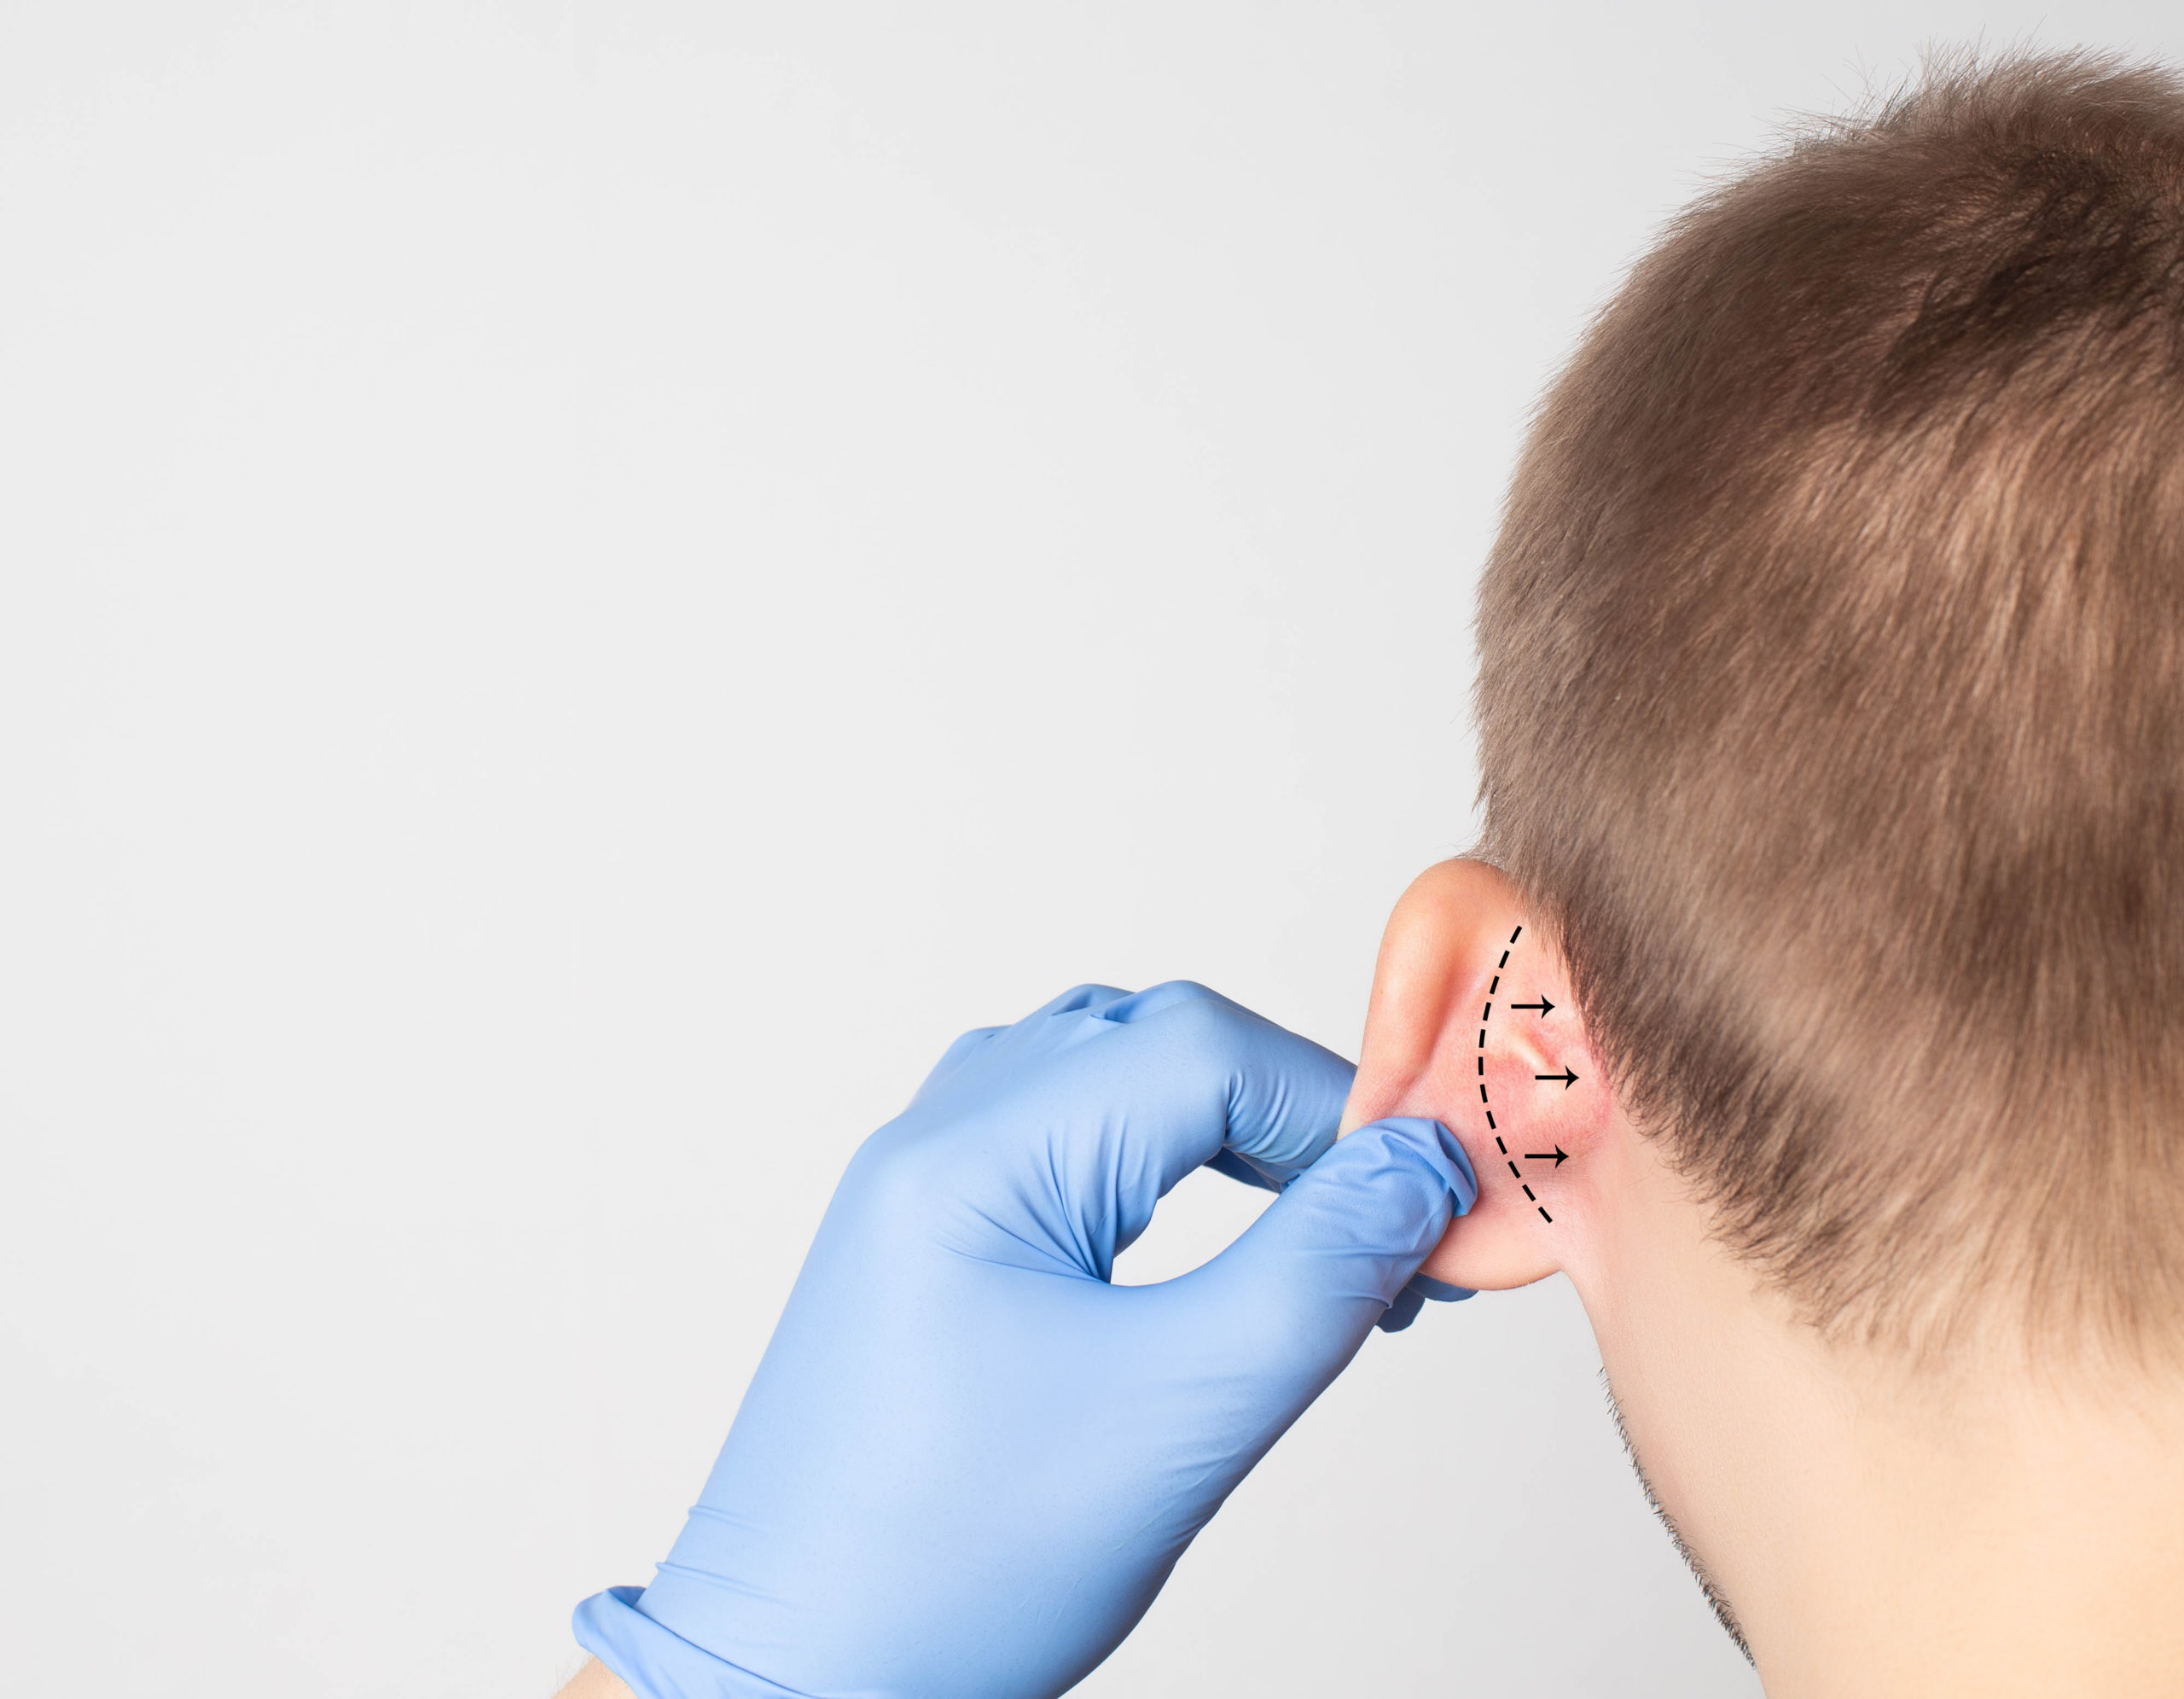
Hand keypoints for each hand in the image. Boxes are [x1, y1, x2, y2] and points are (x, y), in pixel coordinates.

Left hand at [573, 982, 1475, 1698]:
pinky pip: (1059, 1132)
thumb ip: (1316, 1276)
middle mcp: (933, 1138)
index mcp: (973, 1158)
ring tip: (1314, 1224)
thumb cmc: (955, 1568)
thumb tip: (1421, 1171)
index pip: (1200, 1050)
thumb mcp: (1175, 1420)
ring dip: (1226, 1125)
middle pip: (1154, 1041)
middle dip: (1291, 1114)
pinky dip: (1159, 1157)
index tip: (1431, 1204)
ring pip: (1106, 1072)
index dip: (1337, 1109)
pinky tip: (1207, 1229)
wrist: (794, 1670)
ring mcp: (919, 1181)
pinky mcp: (926, 1235)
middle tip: (1387, 1222)